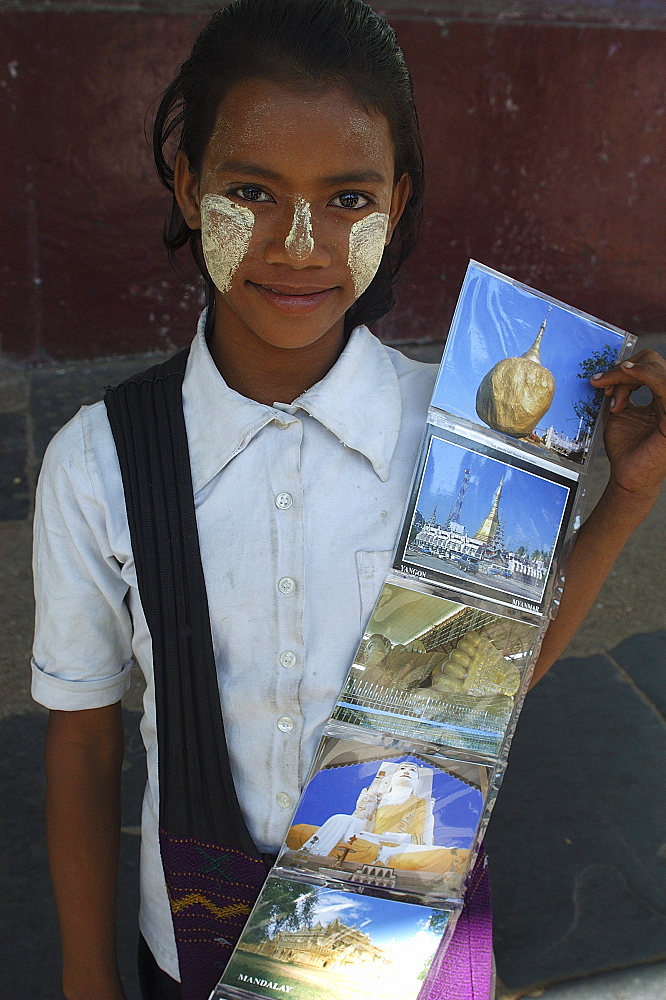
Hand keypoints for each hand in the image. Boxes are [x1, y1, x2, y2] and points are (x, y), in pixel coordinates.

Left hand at [590, 349, 665, 502]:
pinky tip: (626, 372)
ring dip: (627, 374)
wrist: (627, 475)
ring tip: (608, 390)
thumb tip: (614, 373)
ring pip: (656, 368)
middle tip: (599, 383)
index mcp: (662, 397)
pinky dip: (644, 374)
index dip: (622, 369)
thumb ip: (620, 391)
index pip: (649, 367)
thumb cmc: (625, 448)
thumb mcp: (619, 413)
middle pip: (653, 362)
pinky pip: (663, 385)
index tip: (598, 382)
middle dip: (621, 370)